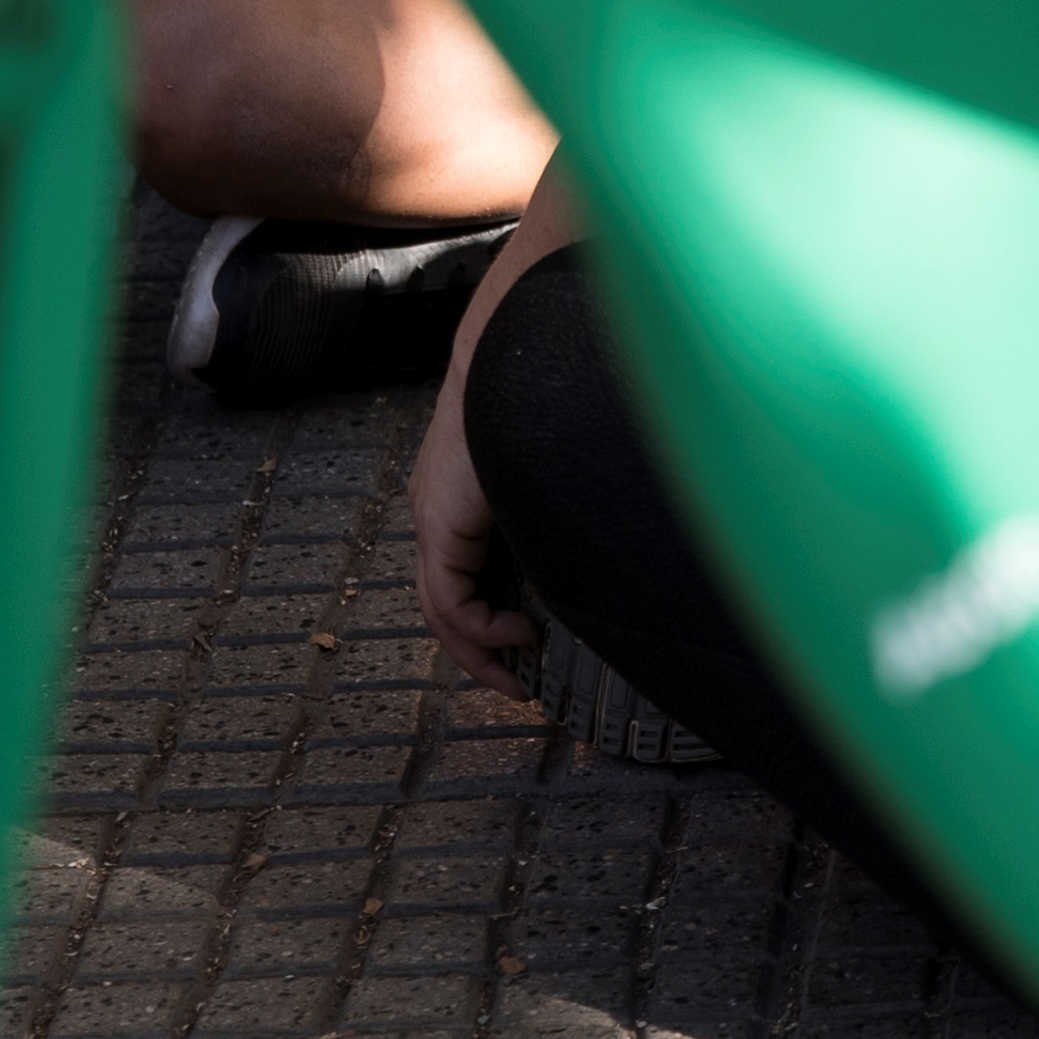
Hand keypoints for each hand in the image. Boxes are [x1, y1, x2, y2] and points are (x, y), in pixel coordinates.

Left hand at [411, 380, 536, 695]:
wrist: (515, 352)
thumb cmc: (546, 396)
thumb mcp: (551, 472)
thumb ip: (559, 509)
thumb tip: (603, 533)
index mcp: (462, 497)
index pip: (463, 572)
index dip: (489, 617)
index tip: (528, 644)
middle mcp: (441, 511)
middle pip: (446, 602)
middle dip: (480, 652)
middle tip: (515, 686)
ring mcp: (435, 517)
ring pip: (443, 609)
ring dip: (478, 652)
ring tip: (514, 678)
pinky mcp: (440, 522)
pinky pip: (449, 600)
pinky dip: (480, 628)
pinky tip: (518, 634)